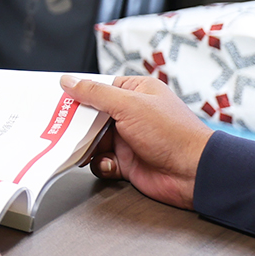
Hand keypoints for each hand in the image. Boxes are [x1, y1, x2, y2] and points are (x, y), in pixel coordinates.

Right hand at [61, 75, 212, 208]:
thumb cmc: (172, 133)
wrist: (195, 174)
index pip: (98, 88)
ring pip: (93, 140)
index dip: (78, 94)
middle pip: (91, 116)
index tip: (59, 100)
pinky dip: (101, 163)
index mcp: (135, 92)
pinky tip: (110, 164)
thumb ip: (94, 93)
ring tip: (83, 148)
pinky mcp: (127, 162)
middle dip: (78, 124)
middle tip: (61, 127)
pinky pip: (102, 161)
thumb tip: (68, 81)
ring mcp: (128, 139)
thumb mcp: (128, 104)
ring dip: (87, 146)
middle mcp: (131, 114)